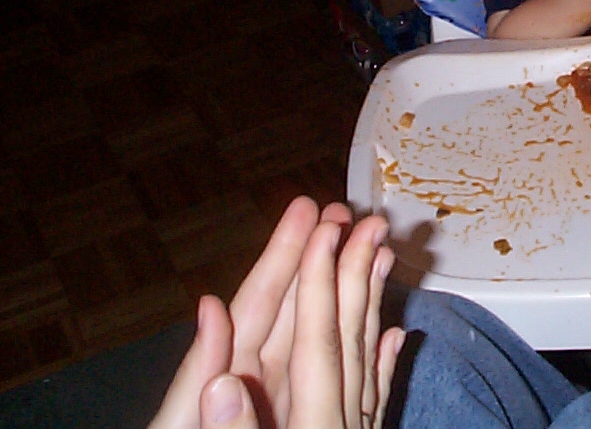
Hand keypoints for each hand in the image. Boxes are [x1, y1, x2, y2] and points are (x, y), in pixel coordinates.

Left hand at [148, 197, 404, 428]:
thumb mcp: (174, 428)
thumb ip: (194, 375)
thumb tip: (213, 307)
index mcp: (221, 377)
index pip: (258, 303)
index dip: (284, 254)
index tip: (311, 210)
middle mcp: (253, 382)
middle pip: (295, 310)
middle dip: (326, 259)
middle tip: (358, 214)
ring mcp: (279, 404)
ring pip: (323, 338)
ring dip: (352, 294)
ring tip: (381, 252)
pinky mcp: (304, 422)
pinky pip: (342, 384)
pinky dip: (368, 354)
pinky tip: (391, 333)